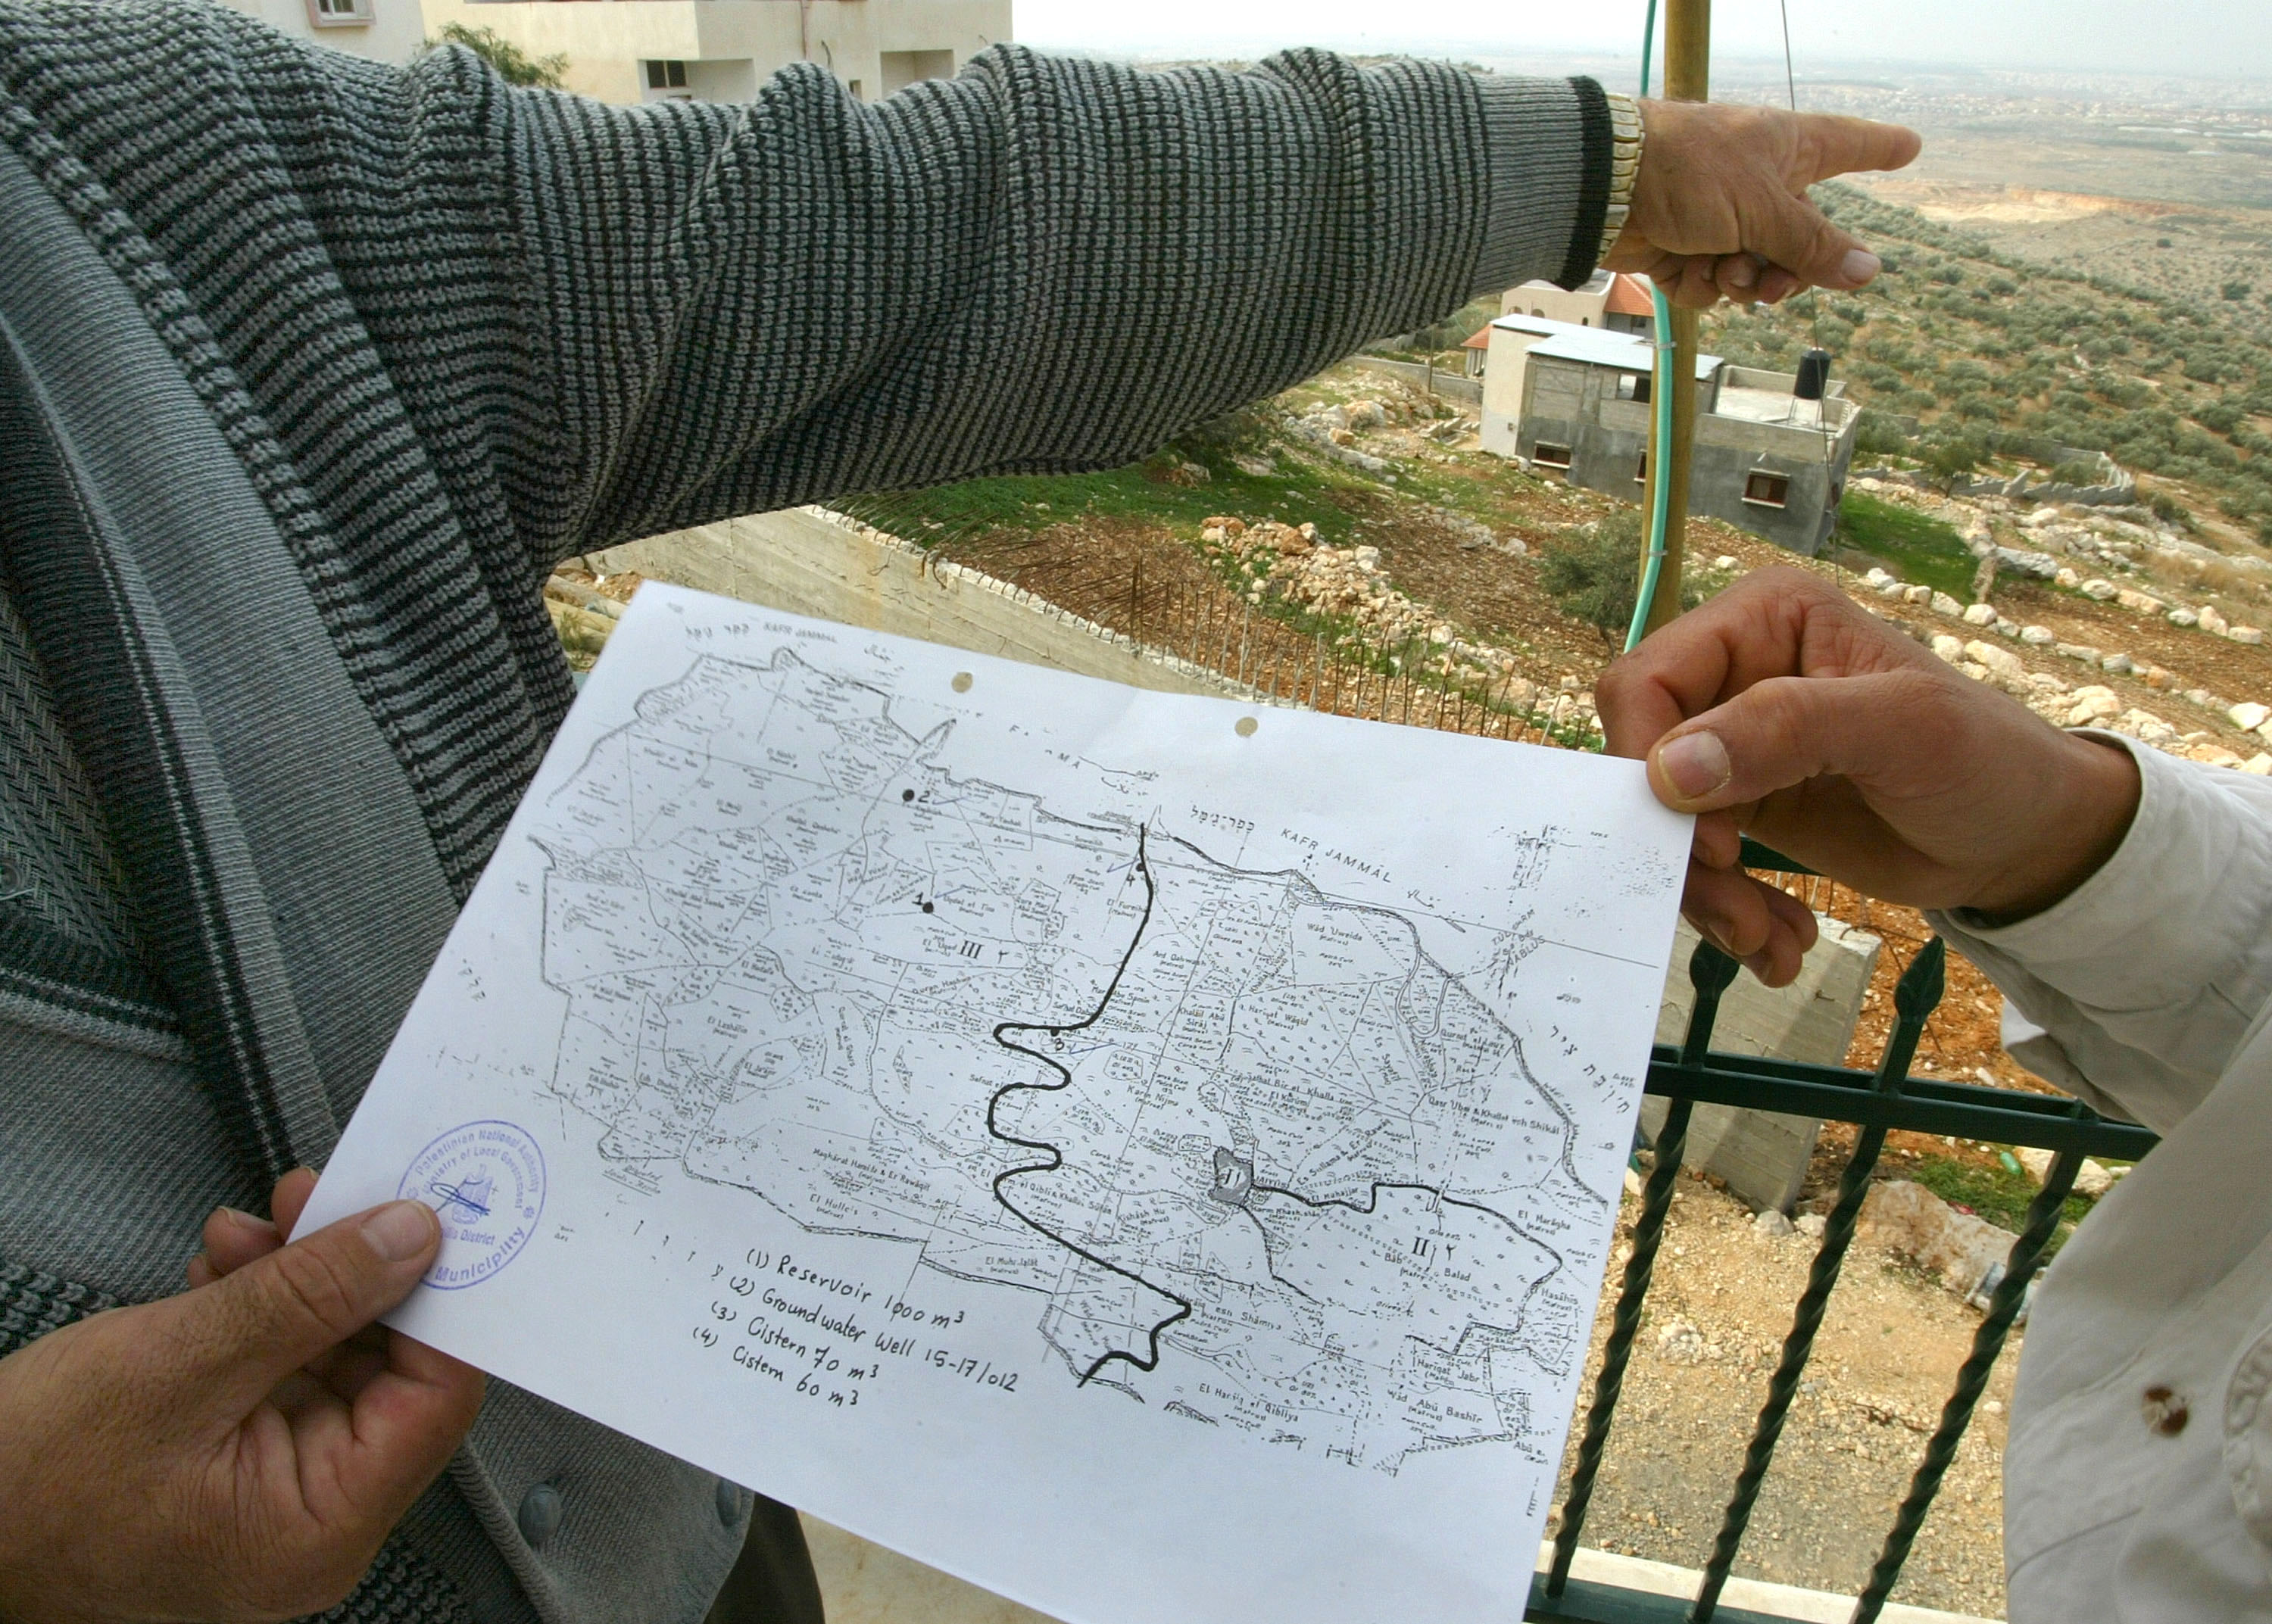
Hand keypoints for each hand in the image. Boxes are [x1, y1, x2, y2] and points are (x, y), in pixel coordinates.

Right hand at [0, 1171, 483, 1622]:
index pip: (438, 1397)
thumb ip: (310, 1298)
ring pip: (335, 1352)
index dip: (440, 1298)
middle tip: (314, 1198)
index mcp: (323, 1527)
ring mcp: (275, 1487)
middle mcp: (316, 1517)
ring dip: (299, 1277)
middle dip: (353, 1271)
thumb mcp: (178, 1365)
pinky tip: (223, 1268)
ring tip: (247, 1231)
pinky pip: (282, 1365)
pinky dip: (260, 1307)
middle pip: (391, 1365)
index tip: (425, 1212)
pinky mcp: (236, 1456)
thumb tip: (413, 1240)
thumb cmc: (29, 1480)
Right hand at [1597, 569, 2141, 985]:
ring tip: (1767, 939)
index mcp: (1761, 619)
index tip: (1710, 839)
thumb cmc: (1987, 758)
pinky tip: (1780, 940)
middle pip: (1640, 761)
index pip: (1648, 680)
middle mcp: (1733, 674)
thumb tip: (1668, 770)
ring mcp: (1732, 745)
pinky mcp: (1741, 807)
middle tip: (1735, 910)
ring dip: (1706, 895)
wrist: (2027, 838)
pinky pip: (1694, 862)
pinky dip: (1727, 912)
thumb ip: (1786, 729)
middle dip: (1679, 847)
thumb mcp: (1902, 729)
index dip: (1650, 762)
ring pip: (1658, 823)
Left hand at [1606, 99, 1922, 307]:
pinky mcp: (1683, 249)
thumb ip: (1812, 244)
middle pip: (1801, 238)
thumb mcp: (1762, 208)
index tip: (1910, 146)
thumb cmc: (1688, 171)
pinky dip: (1702, 286)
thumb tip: (1869, 272)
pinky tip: (1688, 271)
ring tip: (1724, 269)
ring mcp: (1719, 218)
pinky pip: (1712, 285)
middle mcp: (1757, 182)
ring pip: (1755, 270)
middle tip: (1772, 285)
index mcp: (1786, 149)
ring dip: (1742, 282)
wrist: (1605, 188)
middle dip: (1790, 270)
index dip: (1878, 148)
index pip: (1846, 145)